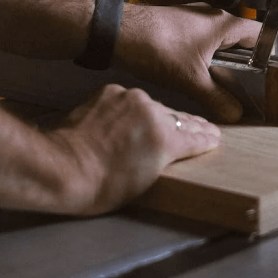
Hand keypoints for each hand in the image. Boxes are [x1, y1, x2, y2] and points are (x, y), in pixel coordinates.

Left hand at [47, 84, 219, 214]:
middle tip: (203, 129)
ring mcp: (129, 98)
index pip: (195, 136)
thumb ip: (165, 158)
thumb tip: (171, 151)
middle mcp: (151, 111)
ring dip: (157, 116)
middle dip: (189, 126)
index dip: (206, 139)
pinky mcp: (110, 92)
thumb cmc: (101, 185)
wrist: (63, 168)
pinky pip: (128, 100)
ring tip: (163, 126)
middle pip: (177, 118)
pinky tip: (129, 120)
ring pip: (153, 106)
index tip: (214, 138)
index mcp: (165, 138)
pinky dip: (131, 110)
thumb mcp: (146, 180)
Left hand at [113, 3, 260, 122]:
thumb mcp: (191, 79)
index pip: (260, 34)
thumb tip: (235, 113)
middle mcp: (212, 16)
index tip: (267, 76)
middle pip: (240, 41)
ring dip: (220, 62)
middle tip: (241, 86)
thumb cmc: (155, 44)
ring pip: (219, 42)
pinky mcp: (179, 25)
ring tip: (216, 84)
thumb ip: (217, 98)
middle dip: (242, 64)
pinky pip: (201, 41)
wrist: (118, 32)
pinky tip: (192, 74)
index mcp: (224, 24)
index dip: (267, 55)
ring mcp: (194, 19)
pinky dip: (203, 58)